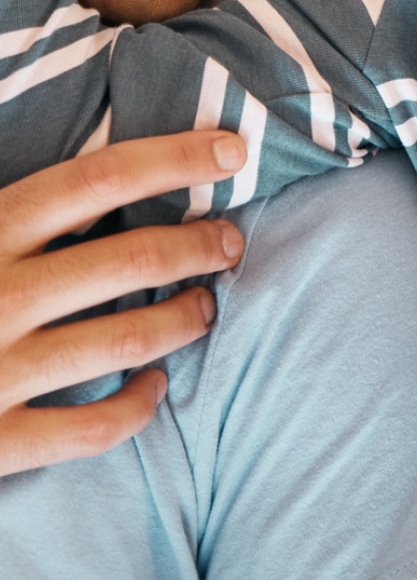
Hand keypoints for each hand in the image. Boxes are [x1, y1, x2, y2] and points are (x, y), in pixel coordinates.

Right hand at [0, 132, 246, 475]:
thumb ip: (14, 206)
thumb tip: (97, 163)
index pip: (98, 178)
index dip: (175, 157)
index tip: (233, 150)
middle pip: (132, 258)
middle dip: (200, 245)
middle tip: (230, 241)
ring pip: (129, 338)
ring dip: (186, 318)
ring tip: (207, 304)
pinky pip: (92, 429)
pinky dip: (138, 406)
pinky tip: (156, 384)